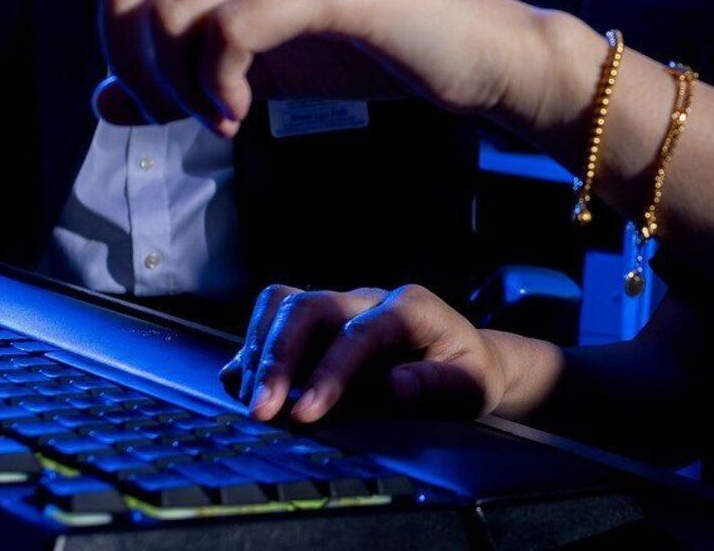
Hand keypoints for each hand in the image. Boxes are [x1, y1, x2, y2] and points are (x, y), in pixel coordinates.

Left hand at [5, 0, 564, 134]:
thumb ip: (182, 77)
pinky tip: (238, 116)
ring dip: (176, 90)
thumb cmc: (371, 50)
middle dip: (127, 62)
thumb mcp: (258, 69)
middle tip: (170, 110)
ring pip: (169, 11)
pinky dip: (216, 91)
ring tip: (216, 119)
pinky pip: (226, 33)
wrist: (479, 61)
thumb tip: (109, 103)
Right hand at [219, 283, 508, 423]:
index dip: (328, 372)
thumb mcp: (472, 385)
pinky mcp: (319, 322)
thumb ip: (438, 385)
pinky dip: (253, 348)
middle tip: (261, 409)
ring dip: (259, 350)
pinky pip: (274, 317)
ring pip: (283, 304)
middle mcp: (368, 298)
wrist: (465, 359)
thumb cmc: (469, 374)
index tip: (306, 414)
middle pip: (309, 307)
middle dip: (278, 358)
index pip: (358, 332)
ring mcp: (340, 305)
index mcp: (410, 308)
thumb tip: (397, 386)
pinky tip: (241, 382)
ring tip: (250, 400)